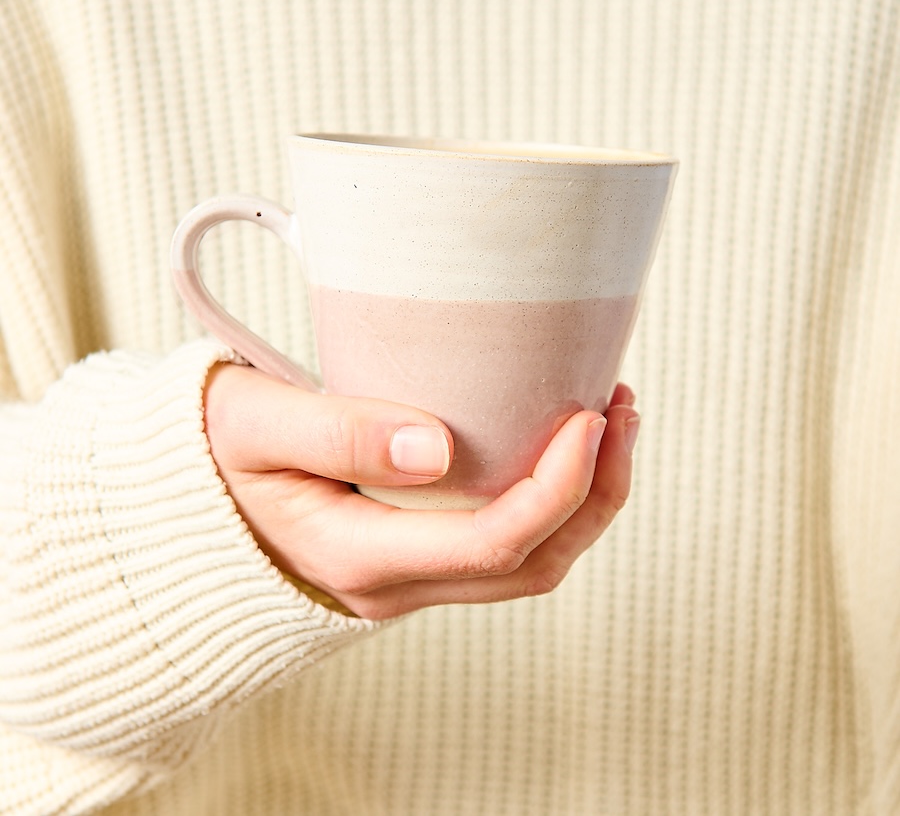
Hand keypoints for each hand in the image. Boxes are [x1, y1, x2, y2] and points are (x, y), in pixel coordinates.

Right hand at [202, 364, 639, 618]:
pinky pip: (503, 547)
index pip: (493, 544)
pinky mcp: (416, 557)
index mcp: (359, 557)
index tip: (592, 414)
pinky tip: (555, 444)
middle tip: (620, 409)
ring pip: (527, 566)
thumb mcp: (255, 426)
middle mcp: (396, 584)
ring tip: (608, 421)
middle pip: (532, 566)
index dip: (559, 486)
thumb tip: (436, 447)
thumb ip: (336, 431)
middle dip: (596, 494)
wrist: (193, 500)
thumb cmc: (217, 455)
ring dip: (583, 501)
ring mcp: (409, 578)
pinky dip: (549, 501)